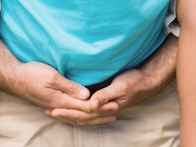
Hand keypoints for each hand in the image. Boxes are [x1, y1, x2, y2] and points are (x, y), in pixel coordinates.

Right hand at [1, 61, 118, 124]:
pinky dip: (81, 115)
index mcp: (61, 100)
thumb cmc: (32, 74)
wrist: (15, 78)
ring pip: (77, 115)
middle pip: (83, 114)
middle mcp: (60, 106)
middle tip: (115, 111)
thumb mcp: (52, 76)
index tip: (114, 104)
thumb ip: (69, 86)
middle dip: (100, 113)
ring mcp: (56, 105)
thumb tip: (87, 95)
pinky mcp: (53, 102)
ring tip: (105, 115)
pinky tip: (83, 114)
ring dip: (92, 116)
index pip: (85, 107)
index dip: (101, 106)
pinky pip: (70, 113)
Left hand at [49, 35, 177, 123]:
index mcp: (105, 107)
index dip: (68, 112)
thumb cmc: (134, 82)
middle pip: (80, 115)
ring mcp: (103, 104)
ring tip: (56, 111)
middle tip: (49, 111)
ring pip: (83, 113)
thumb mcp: (120, 86)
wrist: (147, 80)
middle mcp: (103, 108)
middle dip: (65, 113)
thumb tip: (90, 104)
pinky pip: (87, 106)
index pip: (83, 113)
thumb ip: (105, 95)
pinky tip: (72, 105)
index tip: (54, 110)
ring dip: (69, 112)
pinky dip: (78, 107)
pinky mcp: (104, 98)